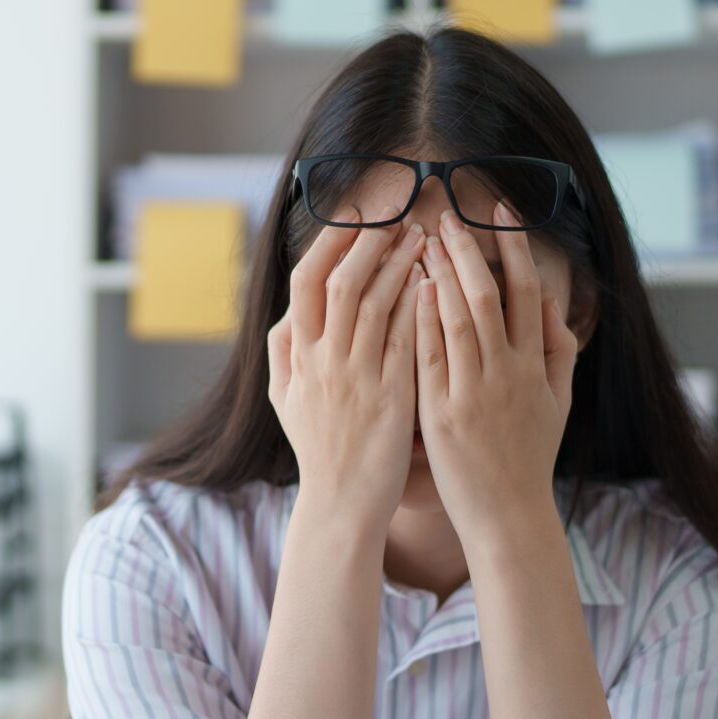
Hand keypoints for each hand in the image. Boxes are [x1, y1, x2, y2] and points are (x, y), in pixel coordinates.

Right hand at [267, 215, 424, 531]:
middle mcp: (323, 362)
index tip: (353, 215)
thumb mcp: (283, 398)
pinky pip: (406, 340)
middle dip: (369, 242)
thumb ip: (283, 350)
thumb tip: (288, 310)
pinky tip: (434, 282)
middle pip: (343, 284)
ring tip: (422, 238)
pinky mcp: (391, 397)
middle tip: (395, 215)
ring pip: (377, 305)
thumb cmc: (318, 448)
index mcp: (297, 357)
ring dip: (400, 265)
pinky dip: (418, 306)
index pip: (306, 283)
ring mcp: (357, 379)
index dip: (329, 243)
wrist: (341, 503)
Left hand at [414, 206, 577, 547]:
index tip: (498, 212)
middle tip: (449, 216)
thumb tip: (553, 304)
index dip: (513, 247)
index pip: (527, 291)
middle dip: (469, 250)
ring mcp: (474, 393)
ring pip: (458, 319)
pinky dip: (421, 319)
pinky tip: (410, 289)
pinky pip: (429, 356)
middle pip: (490, 296)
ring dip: (441, 274)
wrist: (509, 515)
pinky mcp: (442, 414)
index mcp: (536, 366)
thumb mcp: (558, 403)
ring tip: (424, 240)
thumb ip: (559, 352)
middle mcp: (508, 373)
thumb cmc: (530, 459)